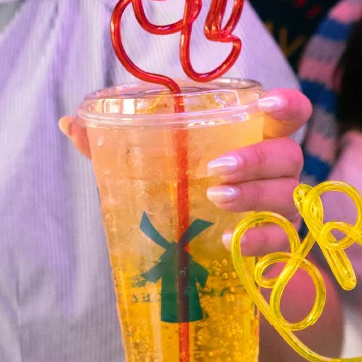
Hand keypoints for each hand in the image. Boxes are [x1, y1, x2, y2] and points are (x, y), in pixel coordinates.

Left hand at [59, 88, 311, 223]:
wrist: (206, 256)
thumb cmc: (186, 194)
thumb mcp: (150, 166)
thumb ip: (117, 144)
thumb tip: (70, 123)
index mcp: (255, 138)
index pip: (290, 113)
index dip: (287, 106)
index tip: (266, 106)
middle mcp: (278, 171)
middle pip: (289, 154)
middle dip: (257, 159)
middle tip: (217, 170)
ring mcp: (282, 208)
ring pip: (288, 194)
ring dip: (255, 195)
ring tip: (217, 199)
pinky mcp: (279, 244)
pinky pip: (282, 240)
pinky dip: (261, 239)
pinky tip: (233, 240)